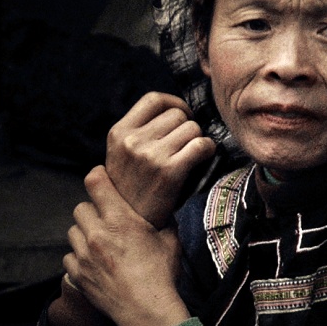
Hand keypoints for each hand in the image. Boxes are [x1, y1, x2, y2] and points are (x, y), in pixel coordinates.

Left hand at [63, 165, 189, 325]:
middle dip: (92, 211)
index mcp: (120, 219)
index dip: (96, 176)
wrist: (147, 310)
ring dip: (83, 234)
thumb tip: (167, 211)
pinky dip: (78, 258)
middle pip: (80, 208)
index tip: (100, 178)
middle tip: (105, 220)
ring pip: (72, 232)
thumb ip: (166, 222)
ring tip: (99, 243)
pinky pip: (69, 257)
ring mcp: (85, 255)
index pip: (95, 182)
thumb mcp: (171, 241)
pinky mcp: (78, 275)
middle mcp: (97, 233)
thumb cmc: (162, 275)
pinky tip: (93, 263)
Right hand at [105, 92, 215, 227]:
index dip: (174, 103)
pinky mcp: (170, 171)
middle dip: (188, 126)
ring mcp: (151, 156)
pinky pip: (201, 145)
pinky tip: (203, 158)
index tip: (182, 116)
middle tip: (187, 144)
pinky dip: (208, 149)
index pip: (154, 99)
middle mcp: (132, 141)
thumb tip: (178, 110)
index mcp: (118, 132)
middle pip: (177, 114)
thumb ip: (140, 131)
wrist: (131, 225)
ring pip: (192, 128)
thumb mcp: (122, 154)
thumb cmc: (133, 188)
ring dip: (197, 139)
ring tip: (191, 155)